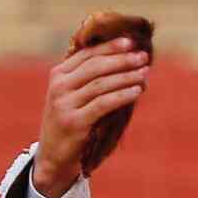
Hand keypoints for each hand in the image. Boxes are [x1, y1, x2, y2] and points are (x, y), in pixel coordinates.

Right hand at [32, 36, 150, 197]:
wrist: (53, 156)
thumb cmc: (71, 122)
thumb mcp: (73, 96)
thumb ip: (89, 78)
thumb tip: (124, 60)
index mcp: (58, 74)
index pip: (87, 54)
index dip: (110, 46)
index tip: (131, 41)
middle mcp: (59, 86)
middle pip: (96, 66)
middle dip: (122, 59)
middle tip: (143, 56)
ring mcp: (65, 104)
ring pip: (101, 84)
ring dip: (126, 77)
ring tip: (144, 73)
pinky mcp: (74, 122)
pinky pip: (103, 103)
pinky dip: (122, 95)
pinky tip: (137, 91)